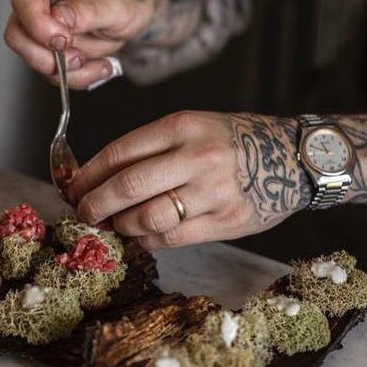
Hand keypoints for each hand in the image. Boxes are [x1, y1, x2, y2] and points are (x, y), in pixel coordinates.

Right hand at [4, 0, 159, 89]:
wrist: (136, 13)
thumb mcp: (118, 3)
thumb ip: (88, 10)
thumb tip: (59, 17)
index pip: (25, 0)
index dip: (37, 25)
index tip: (62, 40)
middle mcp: (43, 7)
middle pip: (17, 36)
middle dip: (47, 57)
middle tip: (78, 57)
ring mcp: (44, 33)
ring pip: (36, 62)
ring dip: (69, 72)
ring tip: (100, 61)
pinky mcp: (52, 54)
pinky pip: (54, 76)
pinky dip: (79, 78)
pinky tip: (100, 66)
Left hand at [67, 111, 311, 248]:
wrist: (293, 159)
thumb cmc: (234, 143)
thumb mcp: (193, 129)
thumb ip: (151, 150)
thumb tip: (98, 179)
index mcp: (183, 126)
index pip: (120, 152)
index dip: (88, 175)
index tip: (73, 187)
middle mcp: (197, 156)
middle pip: (128, 186)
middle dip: (95, 204)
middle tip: (84, 213)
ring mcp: (213, 192)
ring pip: (147, 218)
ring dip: (121, 225)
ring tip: (115, 224)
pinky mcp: (225, 222)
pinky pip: (171, 238)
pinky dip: (147, 240)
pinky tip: (142, 235)